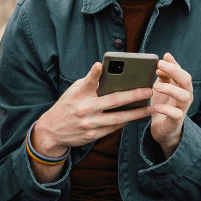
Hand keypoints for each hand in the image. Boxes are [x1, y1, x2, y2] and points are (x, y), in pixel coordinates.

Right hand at [31, 62, 153, 157]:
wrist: (52, 131)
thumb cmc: (67, 106)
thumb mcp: (73, 92)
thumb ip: (90, 84)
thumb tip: (111, 76)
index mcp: (79, 95)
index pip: (87, 82)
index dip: (94, 74)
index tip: (100, 65)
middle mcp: (84, 109)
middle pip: (113, 101)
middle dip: (133, 95)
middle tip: (148, 90)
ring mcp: (90, 123)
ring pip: (118, 118)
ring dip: (136, 114)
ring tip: (149, 108)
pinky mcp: (93, 135)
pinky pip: (114, 128)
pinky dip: (126, 122)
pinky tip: (136, 117)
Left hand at [149, 53, 193, 156]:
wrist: (163, 128)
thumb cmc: (163, 105)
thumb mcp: (163, 87)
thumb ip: (165, 74)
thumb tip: (164, 59)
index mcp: (182, 87)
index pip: (182, 72)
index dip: (173, 65)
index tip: (161, 59)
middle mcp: (186, 96)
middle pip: (187, 81)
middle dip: (174, 71)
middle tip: (160, 66)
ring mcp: (183, 108)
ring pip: (184, 96)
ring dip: (170, 89)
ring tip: (156, 87)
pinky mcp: (176, 121)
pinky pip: (176, 114)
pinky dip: (166, 109)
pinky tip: (156, 107)